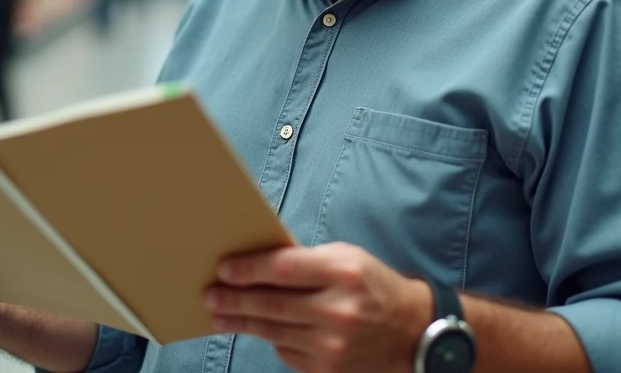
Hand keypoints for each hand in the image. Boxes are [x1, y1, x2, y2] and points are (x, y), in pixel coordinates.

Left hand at [205, 242, 433, 372]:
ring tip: (219, 313)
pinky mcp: (327, 369)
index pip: (283, 269)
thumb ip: (308, 260)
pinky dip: (270, 338)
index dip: (248, 269)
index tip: (223, 268)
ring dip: (240, 321)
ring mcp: (331, 345)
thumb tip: (260, 263)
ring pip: (272, 331)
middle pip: (271, 304)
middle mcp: (337, 310)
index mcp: (343, 273)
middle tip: (209, 294)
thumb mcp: (347, 259)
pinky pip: (285, 352)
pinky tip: (255, 328)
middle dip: (234, 298)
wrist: (411, 334)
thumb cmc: (374, 286)